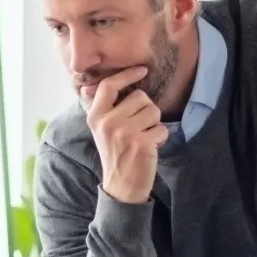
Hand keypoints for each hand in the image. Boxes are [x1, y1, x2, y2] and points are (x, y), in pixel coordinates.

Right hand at [87, 66, 167, 203]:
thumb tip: (103, 85)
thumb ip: (105, 108)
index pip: (109, 85)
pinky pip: (161, 128)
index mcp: (95, 116)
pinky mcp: (141, 142)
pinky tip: (150, 148)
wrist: (121, 186)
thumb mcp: (101, 130)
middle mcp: (107, 122)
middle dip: (146, 110)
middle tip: (139, 128)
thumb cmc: (116, 154)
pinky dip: (161, 138)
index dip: (126, 75)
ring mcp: (124, 132)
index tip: (142, 70)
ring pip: (153, 111)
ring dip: (154, 124)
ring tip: (144, 138)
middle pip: (140, 97)